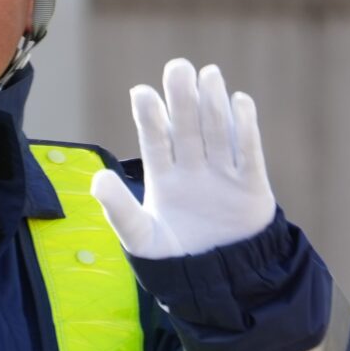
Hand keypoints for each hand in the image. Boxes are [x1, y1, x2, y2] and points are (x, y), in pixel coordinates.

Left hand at [89, 59, 276, 259]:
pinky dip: (246, 128)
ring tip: (208, 74)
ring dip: (213, 103)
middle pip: (187, 127)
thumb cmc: (174, 258)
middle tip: (178, 67)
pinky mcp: (251, 185)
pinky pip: (249, 152)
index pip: (156, 140)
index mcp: (164, 177)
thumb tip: (98, 179)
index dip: (151, 116)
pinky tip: (239, 101)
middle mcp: (193, 168)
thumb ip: (119, 211)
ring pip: (218, 131)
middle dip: (183, 98)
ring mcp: (223, 174)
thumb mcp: (141, 239)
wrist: (220, 282)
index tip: (142, 92)